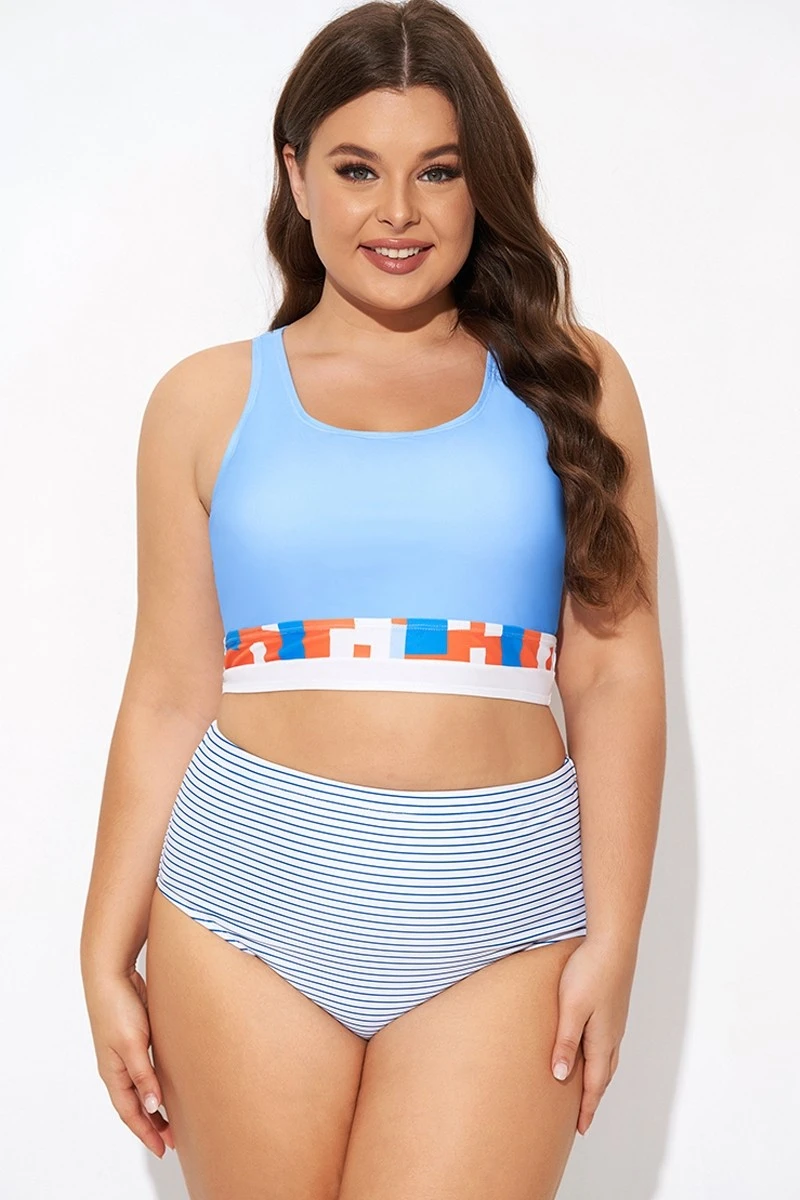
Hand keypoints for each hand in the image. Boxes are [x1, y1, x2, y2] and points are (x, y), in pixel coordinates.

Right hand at [83, 967, 174, 1156]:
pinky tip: (172, 1084)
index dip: (146, 1132)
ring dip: (157, 1105)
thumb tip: (152, 1107)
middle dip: (153, 1124)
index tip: (163, 1148)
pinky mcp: (136, 1038)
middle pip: (136, 1105)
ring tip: (176, 1118)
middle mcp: (118, 1067)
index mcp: (113, 1073)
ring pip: (142, 1088)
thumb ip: (143, 1076)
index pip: (130, 1113)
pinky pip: (148, 1069)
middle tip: (174, 1140)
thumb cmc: (117, 1007)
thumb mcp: (132, 1044)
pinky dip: (158, 1082)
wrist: (112, 973)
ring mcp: (126, 1053)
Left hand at [550, 936, 636, 1135]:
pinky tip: (592, 1048)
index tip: (581, 1129)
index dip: (587, 1108)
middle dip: (593, 1097)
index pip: (595, 1084)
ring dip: (598, 1077)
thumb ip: (566, 1043)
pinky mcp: (613, 1006)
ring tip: (587, 1088)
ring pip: (607, 1058)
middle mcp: (613, 1034)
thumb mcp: (571, 1009)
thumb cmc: (589, 972)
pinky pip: (607, 1041)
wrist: (612, 941)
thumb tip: (561, 1078)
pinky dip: (600, 1056)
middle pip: (604, 1075)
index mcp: (602, 1040)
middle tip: (583, 1117)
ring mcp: (615, 1020)